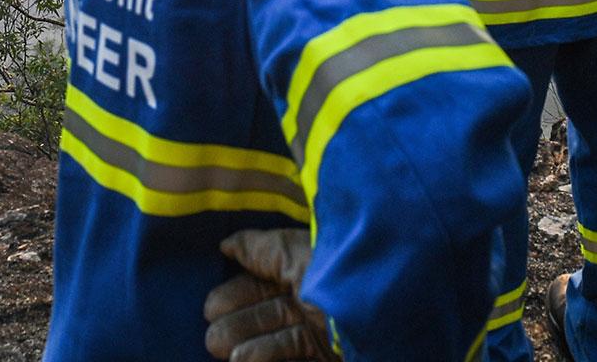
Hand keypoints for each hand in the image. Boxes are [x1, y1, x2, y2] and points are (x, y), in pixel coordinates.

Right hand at [203, 228, 336, 361]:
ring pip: (277, 338)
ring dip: (248, 346)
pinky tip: (243, 360)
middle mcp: (313, 296)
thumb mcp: (295, 252)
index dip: (236, 292)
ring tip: (227, 353)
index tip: (211, 307)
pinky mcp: (328, 353)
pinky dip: (266, 358)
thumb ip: (258, 249)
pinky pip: (294, 355)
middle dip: (236, 322)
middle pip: (267, 311)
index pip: (264, 279)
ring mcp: (322, 329)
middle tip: (212, 338)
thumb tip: (225, 245)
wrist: (385, 311)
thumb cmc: (335, 273)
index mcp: (306, 264)